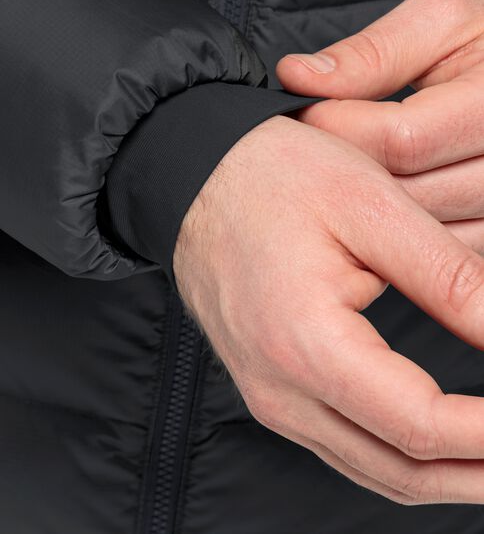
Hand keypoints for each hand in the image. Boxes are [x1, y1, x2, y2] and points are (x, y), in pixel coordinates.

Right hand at [174, 114, 483, 504]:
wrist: (194, 173)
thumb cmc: (271, 175)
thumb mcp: (368, 204)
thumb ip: (447, 275)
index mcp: (303, 343)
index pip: (420, 425)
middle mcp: (278, 389)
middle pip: (399, 471)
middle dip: (479, 473)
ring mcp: (268, 396)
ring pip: (374, 471)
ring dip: (448, 475)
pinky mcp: (269, 388)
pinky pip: (346, 448)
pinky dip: (405, 456)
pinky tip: (441, 438)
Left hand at [276, 0, 483, 245]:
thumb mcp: (439, 20)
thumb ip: (371, 53)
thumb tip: (299, 77)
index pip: (401, 140)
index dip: (338, 127)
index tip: (303, 111)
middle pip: (408, 191)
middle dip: (347, 168)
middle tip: (309, 144)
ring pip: (421, 227)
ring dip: (371, 200)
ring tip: (342, 165)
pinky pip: (444, 241)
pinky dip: (404, 225)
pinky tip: (381, 190)